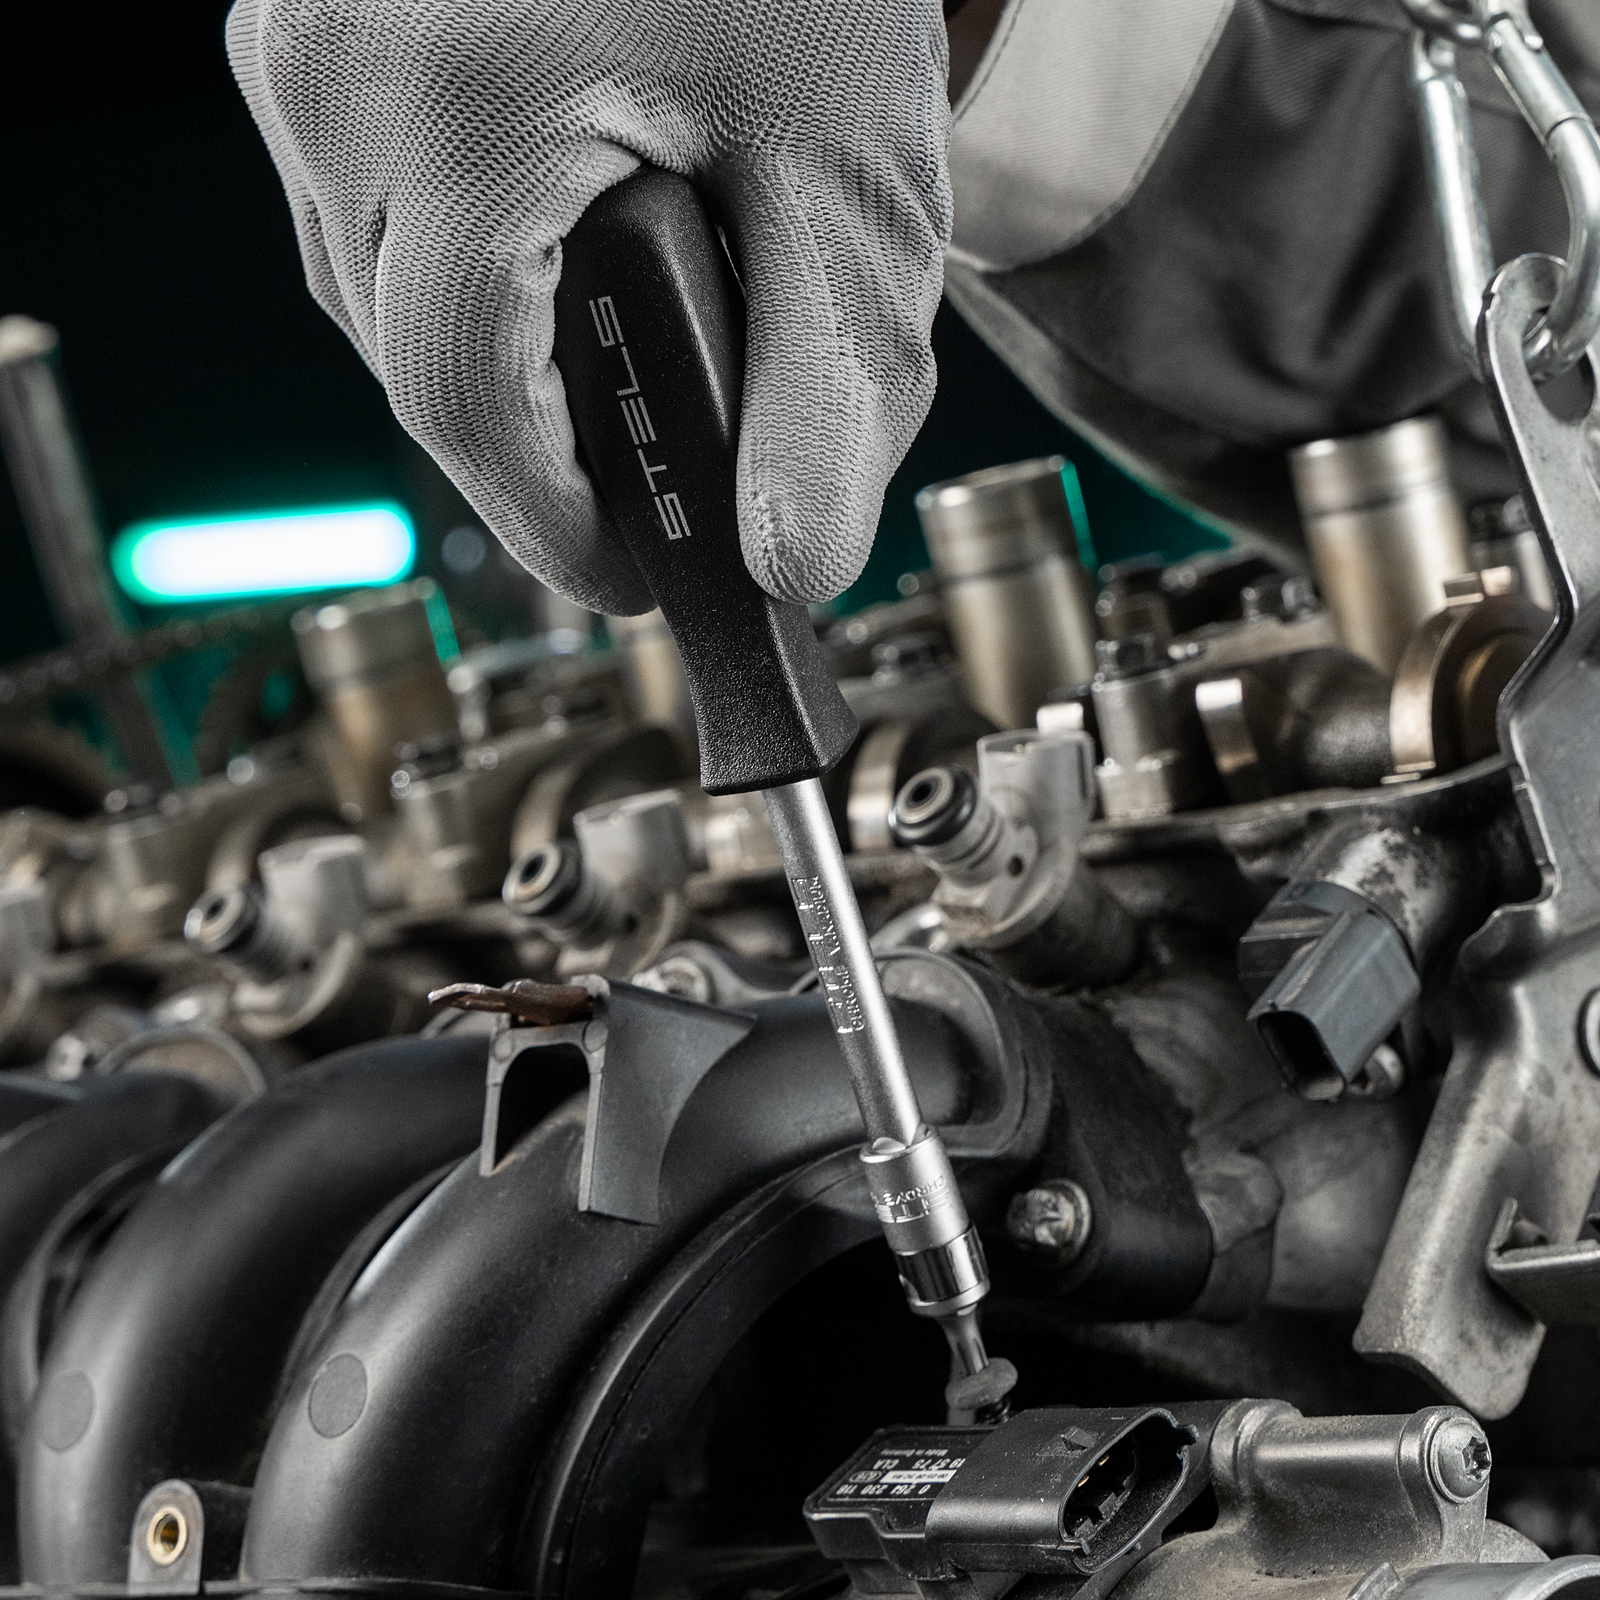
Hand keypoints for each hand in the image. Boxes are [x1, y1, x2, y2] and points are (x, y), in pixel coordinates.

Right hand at [227, 0, 951, 613]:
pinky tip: (556, 281)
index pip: (461, 405)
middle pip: (410, 362)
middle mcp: (333, 66)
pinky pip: (369, 210)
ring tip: (617, 388)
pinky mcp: (321, 24)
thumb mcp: (846, 177)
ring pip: (376, 295)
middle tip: (648, 498)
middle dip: (537, 455)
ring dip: (495, 369)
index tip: (636, 580)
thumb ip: (830, 396)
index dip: (556, 527)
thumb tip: (789, 565)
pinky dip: (464, 276)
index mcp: (447, 101)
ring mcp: (306, 36)